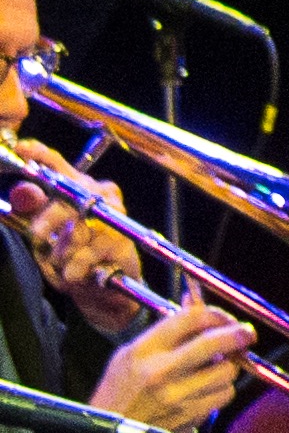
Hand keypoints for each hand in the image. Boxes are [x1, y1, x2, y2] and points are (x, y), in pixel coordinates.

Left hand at [6, 167, 152, 336]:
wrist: (106, 284)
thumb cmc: (75, 250)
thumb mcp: (46, 229)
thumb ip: (33, 209)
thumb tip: (22, 193)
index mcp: (80, 185)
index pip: (58, 164)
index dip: (41, 154)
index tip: (22, 149)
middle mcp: (102, 194)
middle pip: (71, 195)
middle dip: (49, 219)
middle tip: (35, 236)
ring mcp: (115, 216)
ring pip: (78, 228)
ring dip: (62, 251)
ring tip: (60, 263)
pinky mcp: (122, 241)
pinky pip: (89, 252)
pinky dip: (76, 266)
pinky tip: (74, 273)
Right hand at [88, 291, 254, 432]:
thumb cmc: (116, 395)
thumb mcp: (129, 355)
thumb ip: (164, 333)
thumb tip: (194, 307)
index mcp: (143, 352)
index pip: (188, 320)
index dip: (215, 314)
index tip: (225, 318)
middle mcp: (162, 371)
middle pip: (215, 343)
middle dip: (238, 334)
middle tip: (247, 333)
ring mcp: (179, 396)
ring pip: (226, 371)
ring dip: (228, 366)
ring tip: (217, 366)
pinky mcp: (192, 416)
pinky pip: (224, 395)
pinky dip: (223, 389)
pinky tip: (210, 387)